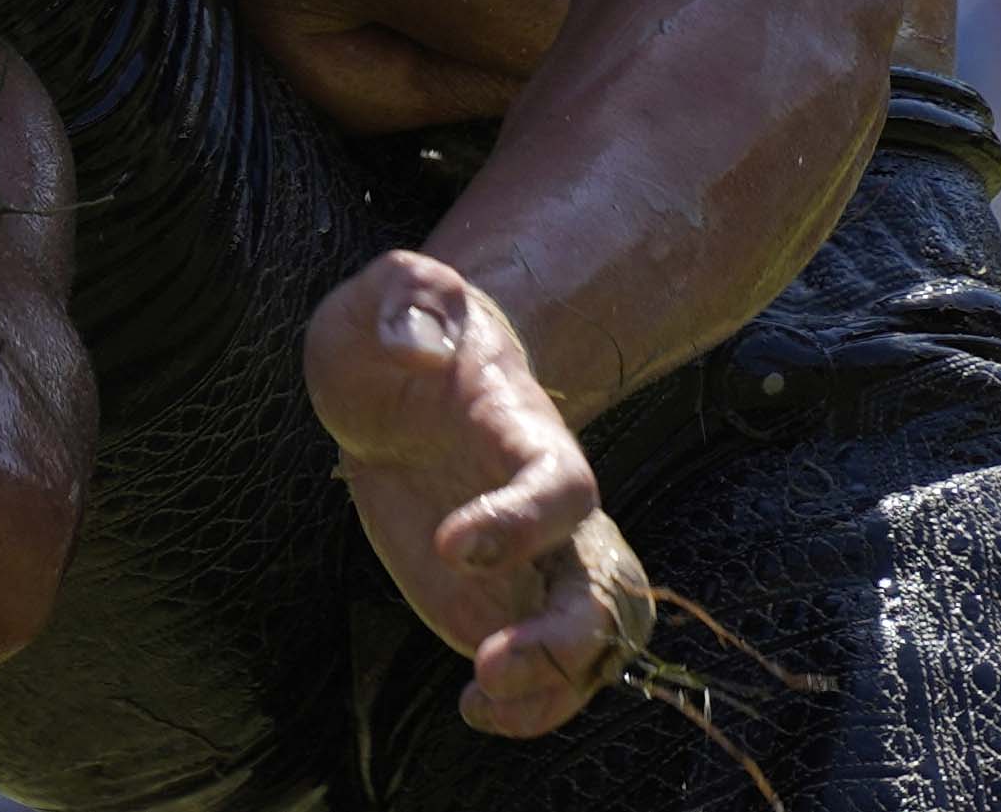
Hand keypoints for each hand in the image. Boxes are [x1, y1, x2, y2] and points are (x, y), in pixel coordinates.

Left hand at [308, 251, 650, 738]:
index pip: (564, 485)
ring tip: (481, 697)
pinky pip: (549, 671)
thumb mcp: (392, 290)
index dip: (524, 521)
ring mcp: (534, 561)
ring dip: (556, 687)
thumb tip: (418, 348)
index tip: (450, 542)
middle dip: (566, 640)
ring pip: (597, 641)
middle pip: (608, 584)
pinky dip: (530, 708)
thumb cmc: (401, 327)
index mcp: (528, 430)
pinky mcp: (503, 600)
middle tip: (488, 664)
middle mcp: (548, 506)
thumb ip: (407, 297)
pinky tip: (474, 708)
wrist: (396, 376)